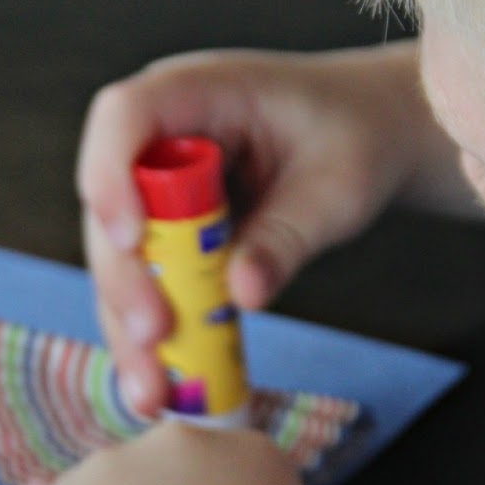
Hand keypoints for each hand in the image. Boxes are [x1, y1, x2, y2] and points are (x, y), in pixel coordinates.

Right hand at [77, 40, 427, 413]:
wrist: (374, 134)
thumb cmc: (358, 139)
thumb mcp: (337, 186)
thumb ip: (289, 234)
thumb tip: (242, 294)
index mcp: (198, 90)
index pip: (125, 117)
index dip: (112, 174)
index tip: (129, 237)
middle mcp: (164, 135)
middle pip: (110, 203)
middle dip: (124, 277)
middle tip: (153, 336)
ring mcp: (160, 185)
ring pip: (121, 257)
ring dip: (130, 324)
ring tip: (154, 393)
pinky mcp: (171, 231)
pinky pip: (150, 282)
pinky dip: (158, 334)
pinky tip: (166, 389)